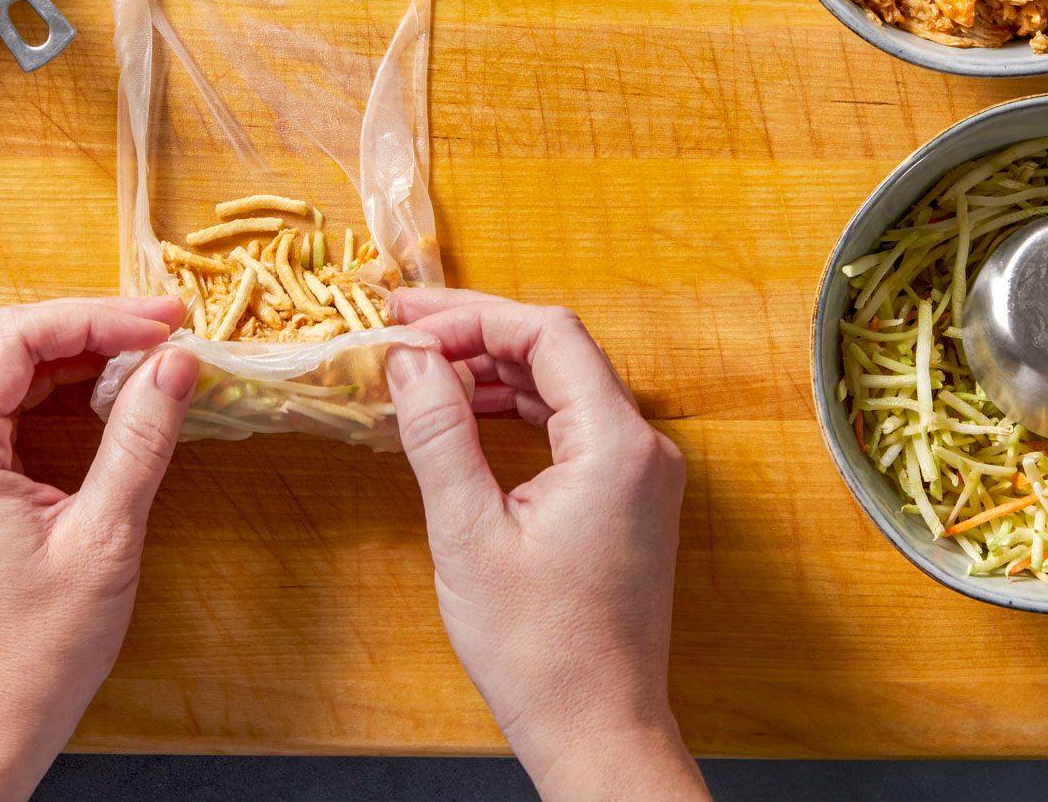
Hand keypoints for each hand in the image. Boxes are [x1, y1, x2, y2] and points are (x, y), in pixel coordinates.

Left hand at [0, 298, 198, 801]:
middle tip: (166, 327)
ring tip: (149, 351)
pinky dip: (58, 388)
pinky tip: (111, 391)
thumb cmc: (37, 650)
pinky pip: (2, 408)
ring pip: (3, 370)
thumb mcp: (103, 538)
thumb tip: (176, 364)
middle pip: (5, 342)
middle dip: (89, 325)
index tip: (165, 325)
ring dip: (76, 352)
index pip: (16, 338)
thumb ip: (139, 439)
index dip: (96, 318)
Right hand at [386, 289, 704, 800]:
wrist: (597, 730)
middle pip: (559, 352)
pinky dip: (519, 413)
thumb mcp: (468, 534)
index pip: (548, 334)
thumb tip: (409, 358)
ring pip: (565, 388)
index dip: (473, 317)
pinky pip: (574, 428)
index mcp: (616, 446)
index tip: (408, 323)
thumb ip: (438, 433)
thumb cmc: (541, 650)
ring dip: (495, 373)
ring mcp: (641, 475)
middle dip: (478, 335)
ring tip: (422, 371)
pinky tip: (467, 417)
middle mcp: (643, 449)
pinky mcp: (628, 501)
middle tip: (403, 329)